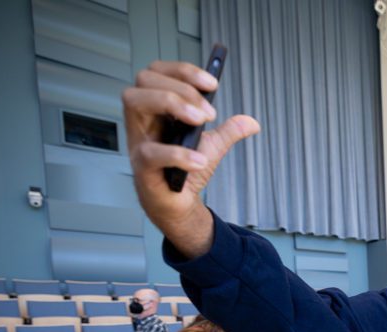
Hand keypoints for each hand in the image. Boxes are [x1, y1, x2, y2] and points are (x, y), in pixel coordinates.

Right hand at [121, 61, 260, 256]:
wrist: (178, 206)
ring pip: (134, 100)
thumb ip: (229, 131)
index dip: (183, 70)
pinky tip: (200, 160)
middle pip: (144, 79)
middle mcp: (142, 119)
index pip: (157, 72)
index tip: (213, 83)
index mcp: (156, 109)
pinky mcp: (141, 167)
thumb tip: (252, 122)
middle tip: (209, 112)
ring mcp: (138, 141)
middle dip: (182, 87)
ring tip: (201, 121)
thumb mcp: (212, 146)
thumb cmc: (185, 171)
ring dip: (172, 103)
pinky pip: (151, 152)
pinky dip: (179, 154)